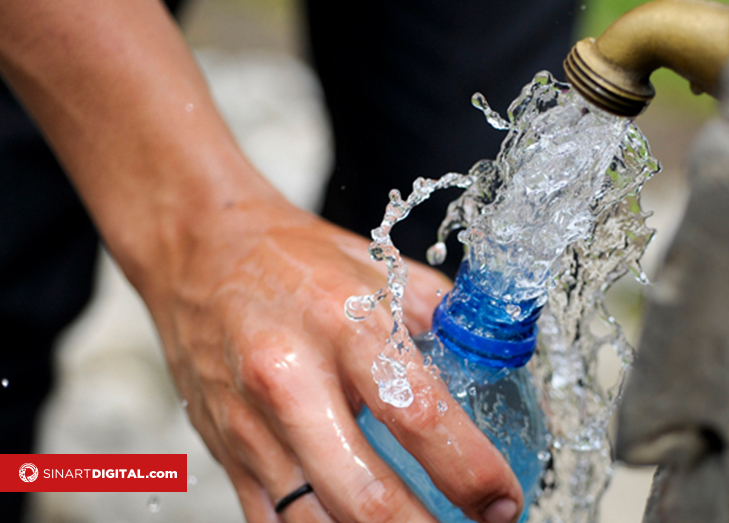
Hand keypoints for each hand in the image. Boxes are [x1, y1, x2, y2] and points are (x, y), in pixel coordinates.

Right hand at [147, 200, 523, 522]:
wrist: (199, 250)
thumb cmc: (296, 261)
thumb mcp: (382, 271)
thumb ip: (447, 319)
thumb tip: (507, 364)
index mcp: (343, 324)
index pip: (419, 413)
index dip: (470, 470)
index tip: (502, 500)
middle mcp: (290, 380)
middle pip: (365, 495)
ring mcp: (249, 425)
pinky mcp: (223, 453)